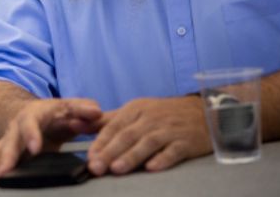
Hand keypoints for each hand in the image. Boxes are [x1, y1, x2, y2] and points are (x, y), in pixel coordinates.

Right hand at [0, 98, 102, 182]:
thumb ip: (82, 110)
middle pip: (9, 140)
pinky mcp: (5, 150)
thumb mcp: (69, 108)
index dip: (31, 134)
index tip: (35, 149)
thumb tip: (96, 112)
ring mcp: (9, 138)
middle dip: (6, 157)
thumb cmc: (56, 114)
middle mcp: (17, 126)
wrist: (36, 112)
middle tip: (3, 172)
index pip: (30, 122)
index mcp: (34, 114)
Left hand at [87, 96, 210, 174]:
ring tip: (117, 169)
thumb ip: (105, 120)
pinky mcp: (186, 141)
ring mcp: (169, 129)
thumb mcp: (134, 112)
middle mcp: (150, 118)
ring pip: (147, 143)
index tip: (89, 157)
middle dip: (109, 152)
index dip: (100, 142)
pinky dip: (162, 159)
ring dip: (131, 156)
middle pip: (127, 135)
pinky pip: (173, 151)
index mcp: (135, 110)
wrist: (204, 112)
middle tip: (96, 167)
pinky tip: (152, 168)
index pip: (114, 126)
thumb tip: (75, 123)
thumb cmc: (163, 114)